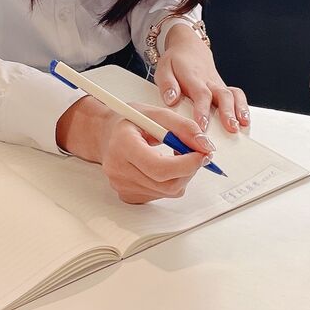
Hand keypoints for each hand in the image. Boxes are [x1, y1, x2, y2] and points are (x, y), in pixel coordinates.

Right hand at [55, 97, 215, 204]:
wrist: (104, 134)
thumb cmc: (128, 122)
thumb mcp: (155, 113)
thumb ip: (183, 127)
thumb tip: (205, 146)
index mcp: (122, 145)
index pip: (159, 168)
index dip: (187, 164)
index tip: (202, 153)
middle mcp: (119, 169)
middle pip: (166, 184)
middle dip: (190, 169)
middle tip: (196, 153)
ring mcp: (122, 186)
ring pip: (168, 192)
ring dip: (182, 175)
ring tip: (176, 155)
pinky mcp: (128, 196)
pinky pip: (161, 195)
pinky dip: (170, 182)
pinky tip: (164, 166)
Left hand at [155, 25, 249, 134]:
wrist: (189, 47)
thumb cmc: (175, 62)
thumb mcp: (163, 69)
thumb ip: (167, 85)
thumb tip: (171, 99)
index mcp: (193, 78)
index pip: (201, 94)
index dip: (203, 110)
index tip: (203, 125)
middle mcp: (209, 81)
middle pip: (222, 95)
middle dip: (227, 113)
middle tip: (230, 128)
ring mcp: (219, 84)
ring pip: (233, 95)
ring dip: (239, 110)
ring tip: (241, 125)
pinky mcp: (224, 88)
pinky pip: (237, 95)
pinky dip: (243, 107)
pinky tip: (245, 120)